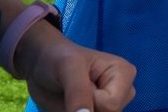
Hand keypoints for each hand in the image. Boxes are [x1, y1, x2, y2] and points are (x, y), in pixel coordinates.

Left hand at [21, 29, 136, 111]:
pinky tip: (71, 105)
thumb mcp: (68, 69)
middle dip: (84, 109)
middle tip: (73, 91)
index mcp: (124, 73)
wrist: (43, 66)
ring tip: (72, 97)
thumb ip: (79, 93)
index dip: (88, 101)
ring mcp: (112, 104)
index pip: (111, 105)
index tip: (77, 83)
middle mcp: (123, 91)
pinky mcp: (99, 111)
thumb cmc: (58, 59)